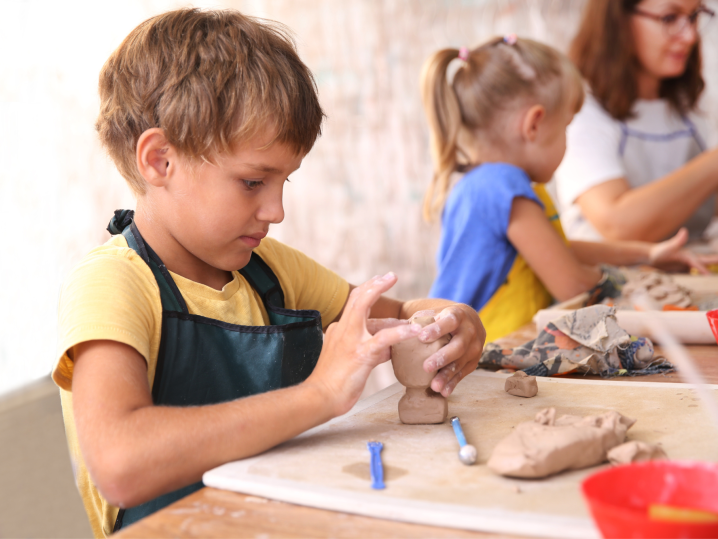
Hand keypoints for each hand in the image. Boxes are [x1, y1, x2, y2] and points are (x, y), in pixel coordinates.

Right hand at [305, 273, 421, 416]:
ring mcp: (351, 340)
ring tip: (408, 307)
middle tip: (391, 276)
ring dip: (384, 297)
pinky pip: (384, 338)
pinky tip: (415, 331)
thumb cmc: (334, 383)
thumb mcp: (353, 361)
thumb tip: (389, 348)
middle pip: (357, 298)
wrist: (319, 398)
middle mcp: (343, 330)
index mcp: (339, 330)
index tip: (380, 282)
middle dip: (375, 284)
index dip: (368, 292)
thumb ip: (371, 350)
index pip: (354, 305)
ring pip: (365, 308)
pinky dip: (401, 332)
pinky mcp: (361, 354)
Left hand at [415, 305, 484, 396]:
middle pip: (458, 346)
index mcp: (458, 316)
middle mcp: (469, 332)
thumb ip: (422, 320)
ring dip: (447, 375)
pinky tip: (443, 391)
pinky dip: (453, 383)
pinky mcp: (473, 361)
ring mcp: (474, 348)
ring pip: (460, 362)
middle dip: (442, 357)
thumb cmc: (444, 318)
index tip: (421, 337)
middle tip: (427, 367)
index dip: (437, 329)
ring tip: (434, 386)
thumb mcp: (436, 313)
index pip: (449, 321)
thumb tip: (400, 329)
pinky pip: (463, 373)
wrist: (470, 322)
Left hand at [649, 228, 717, 274]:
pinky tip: (705, 280)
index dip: (703, 269)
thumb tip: (685, 231)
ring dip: (709, 270)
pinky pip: (694, 274)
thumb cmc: (659, 251)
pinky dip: (701, 276)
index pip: (698, 263)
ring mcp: (687, 264)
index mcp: (688, 255)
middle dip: (716, 262)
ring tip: (714, 276)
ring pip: (701, 268)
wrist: (650, 256)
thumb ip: (677, 241)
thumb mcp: (668, 247)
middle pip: (705, 262)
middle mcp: (690, 259)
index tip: (709, 275)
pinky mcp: (683, 269)